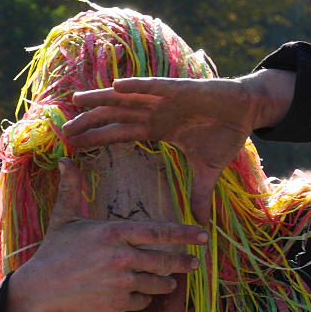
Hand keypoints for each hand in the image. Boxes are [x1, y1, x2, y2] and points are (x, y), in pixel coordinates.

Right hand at [2, 158, 207, 311]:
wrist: (40, 290)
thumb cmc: (54, 252)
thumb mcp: (64, 218)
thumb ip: (72, 189)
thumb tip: (66, 160)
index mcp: (114, 232)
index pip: (158, 232)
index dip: (184, 234)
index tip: (203, 236)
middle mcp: (122, 257)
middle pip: (165, 261)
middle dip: (183, 263)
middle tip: (194, 264)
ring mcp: (121, 282)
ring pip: (157, 284)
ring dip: (164, 284)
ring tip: (167, 282)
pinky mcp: (118, 304)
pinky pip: (142, 302)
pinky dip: (142, 299)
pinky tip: (135, 295)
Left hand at [63, 69, 294, 189]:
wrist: (246, 112)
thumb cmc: (224, 136)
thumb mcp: (207, 171)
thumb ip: (199, 195)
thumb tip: (201, 226)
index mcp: (157, 129)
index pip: (119, 133)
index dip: (97, 138)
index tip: (73, 145)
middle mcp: (155, 112)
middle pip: (114, 116)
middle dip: (90, 121)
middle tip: (63, 128)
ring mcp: (165, 99)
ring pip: (126, 98)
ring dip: (101, 98)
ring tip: (76, 99)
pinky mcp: (180, 89)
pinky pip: (154, 86)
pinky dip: (136, 85)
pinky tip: (115, 86)